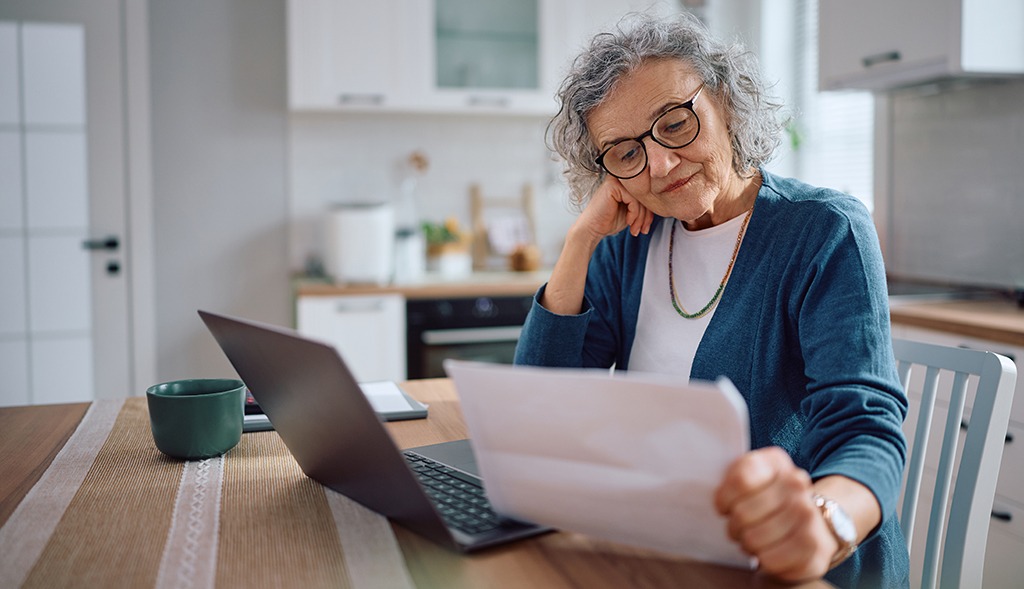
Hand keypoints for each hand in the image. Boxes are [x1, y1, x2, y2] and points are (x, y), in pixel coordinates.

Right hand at [576, 176, 653, 240]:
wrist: (592, 229)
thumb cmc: (610, 221)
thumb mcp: (632, 212)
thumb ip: (644, 204)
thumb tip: (663, 203)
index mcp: (626, 182)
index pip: (647, 193)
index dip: (650, 212)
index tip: (646, 227)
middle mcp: (621, 178)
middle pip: (645, 195)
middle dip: (647, 216)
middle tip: (643, 230)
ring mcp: (616, 179)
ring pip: (641, 198)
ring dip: (641, 218)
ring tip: (635, 230)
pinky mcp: (613, 186)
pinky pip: (634, 200)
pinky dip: (634, 214)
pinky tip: (628, 222)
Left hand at [714, 447, 837, 581]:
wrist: (815, 518)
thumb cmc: (770, 499)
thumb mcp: (749, 478)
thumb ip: (730, 482)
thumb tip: (712, 498)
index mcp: (775, 462)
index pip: (740, 481)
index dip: (724, 499)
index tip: (724, 507)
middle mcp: (796, 484)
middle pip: (742, 514)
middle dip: (733, 526)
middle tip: (738, 529)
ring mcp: (809, 514)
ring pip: (754, 539)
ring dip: (747, 544)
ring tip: (753, 540)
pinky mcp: (815, 546)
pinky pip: (771, 560)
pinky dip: (763, 560)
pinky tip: (768, 552)